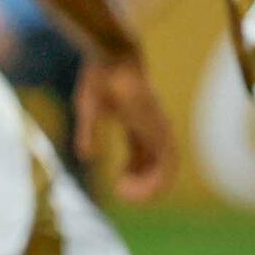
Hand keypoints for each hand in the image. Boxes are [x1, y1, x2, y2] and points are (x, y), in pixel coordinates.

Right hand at [74, 52, 174, 201]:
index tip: (118, 187)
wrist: (112, 57)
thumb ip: (90, 134)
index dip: (132, 175)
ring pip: (166, 169)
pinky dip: (156, 179)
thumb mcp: (89, 112)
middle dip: (143, 186)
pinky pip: (167, 163)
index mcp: (138, 126)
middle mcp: (153, 130)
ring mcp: (159, 129)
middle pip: (156, 167)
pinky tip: (133, 186)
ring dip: (150, 187)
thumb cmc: (99, 78)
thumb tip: (88, 157)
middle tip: (123, 196)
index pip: (142, 158)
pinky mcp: (158, 128)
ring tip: (129, 197)